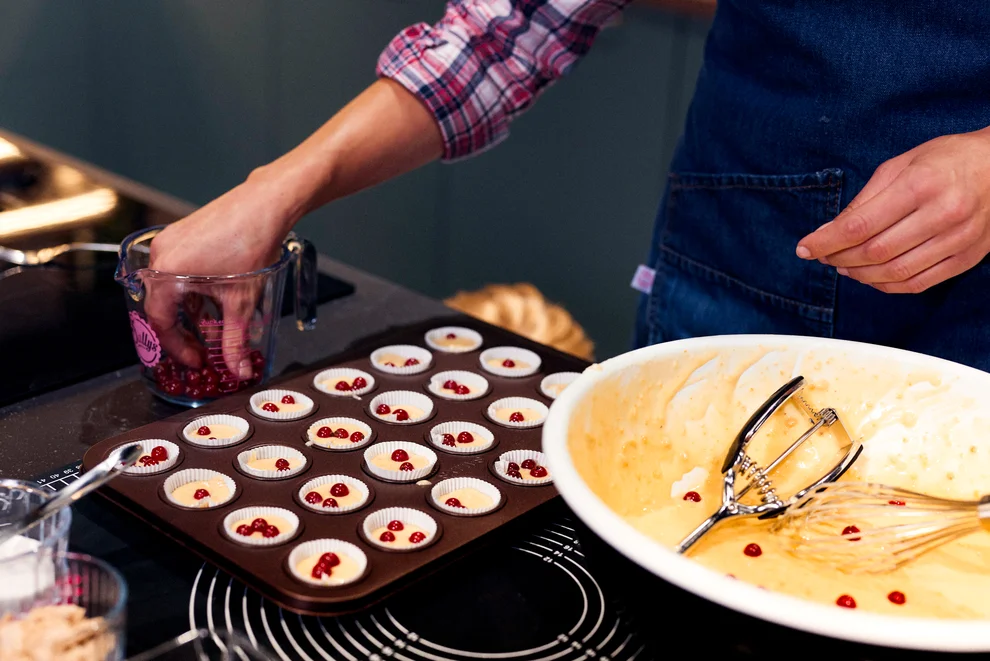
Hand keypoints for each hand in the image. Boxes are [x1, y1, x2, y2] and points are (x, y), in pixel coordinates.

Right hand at [147, 171, 298, 377]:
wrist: (265, 205)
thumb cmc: (252, 245)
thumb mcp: (242, 301)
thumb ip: (235, 340)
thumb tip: (237, 369)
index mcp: (167, 273)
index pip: (159, 321)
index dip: (177, 347)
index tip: (196, 360)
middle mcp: (160, 256)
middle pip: (161, 305)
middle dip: (183, 331)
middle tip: (203, 349)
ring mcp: (168, 242)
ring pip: (170, 288)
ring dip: (189, 311)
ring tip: (212, 325)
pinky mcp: (180, 233)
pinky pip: (176, 271)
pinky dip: (191, 290)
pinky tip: (214, 298)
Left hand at [796, 128, 989, 292]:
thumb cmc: (947, 159)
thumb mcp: (901, 164)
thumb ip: (865, 198)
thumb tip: (830, 230)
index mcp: (920, 185)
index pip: (860, 225)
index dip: (826, 241)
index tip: (804, 248)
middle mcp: (942, 214)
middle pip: (874, 252)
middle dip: (839, 258)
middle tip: (823, 256)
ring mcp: (958, 239)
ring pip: (895, 272)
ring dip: (860, 275)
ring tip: (843, 266)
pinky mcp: (967, 258)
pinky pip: (918, 283)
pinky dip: (887, 285)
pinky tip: (871, 277)